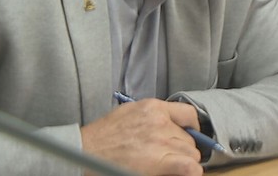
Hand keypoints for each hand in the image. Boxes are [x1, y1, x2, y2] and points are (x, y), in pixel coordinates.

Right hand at [81, 98, 202, 175]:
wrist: (85, 150)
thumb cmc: (102, 136)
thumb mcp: (130, 112)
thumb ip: (152, 116)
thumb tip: (169, 125)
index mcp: (154, 107)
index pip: (189, 114)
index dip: (192, 128)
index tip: (189, 136)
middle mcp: (161, 121)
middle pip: (189, 139)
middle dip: (182, 149)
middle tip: (167, 157)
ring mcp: (161, 140)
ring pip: (190, 153)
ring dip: (182, 161)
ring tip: (165, 165)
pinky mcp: (159, 160)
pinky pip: (189, 166)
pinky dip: (192, 171)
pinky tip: (187, 173)